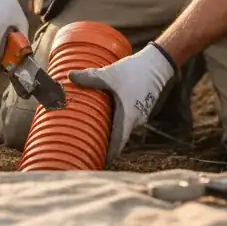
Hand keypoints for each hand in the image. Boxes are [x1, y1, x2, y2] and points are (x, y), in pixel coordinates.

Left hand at [69, 44, 175, 164]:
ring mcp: (140, 115)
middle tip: (88, 147)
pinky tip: (107, 116)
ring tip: (95, 132)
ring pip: (123, 128)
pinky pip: (128, 119)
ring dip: (111, 132)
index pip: (117, 144)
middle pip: (119, 138)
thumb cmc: (135, 71)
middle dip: (105, 144)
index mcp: (127, 117)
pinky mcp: (142, 107)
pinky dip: (117, 122)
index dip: (107, 155)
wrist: (157, 63)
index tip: (96, 161)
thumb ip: (90, 77)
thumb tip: (69, 76)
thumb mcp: (109, 74)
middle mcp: (135, 120)